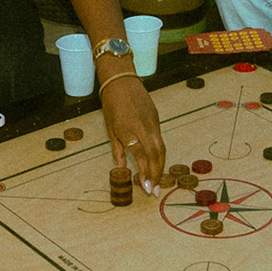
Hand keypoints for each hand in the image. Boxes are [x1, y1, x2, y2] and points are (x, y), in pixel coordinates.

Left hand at [101, 73, 165, 196]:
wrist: (121, 81)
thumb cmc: (111, 104)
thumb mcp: (110, 128)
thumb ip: (118, 150)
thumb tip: (121, 168)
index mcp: (128, 131)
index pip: (141, 157)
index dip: (145, 173)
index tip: (146, 187)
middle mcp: (143, 128)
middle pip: (155, 155)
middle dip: (156, 174)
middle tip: (155, 190)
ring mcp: (152, 123)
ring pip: (161, 148)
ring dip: (161, 166)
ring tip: (158, 180)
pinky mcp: (156, 118)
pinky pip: (160, 139)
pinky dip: (160, 153)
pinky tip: (158, 163)